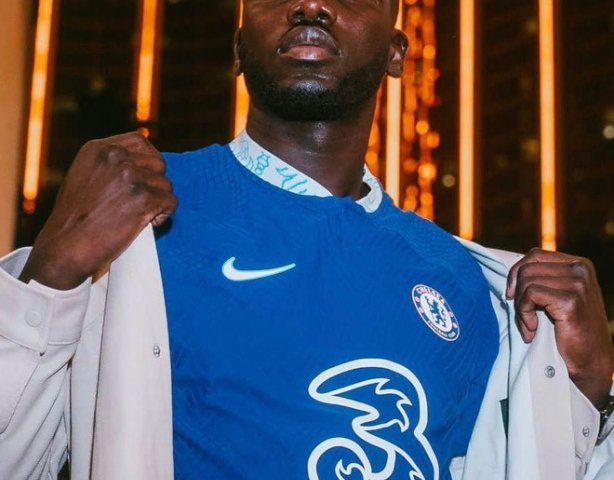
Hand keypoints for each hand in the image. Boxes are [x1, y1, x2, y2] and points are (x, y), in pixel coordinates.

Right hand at [19, 132, 176, 289]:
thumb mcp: (85, 178)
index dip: (148, 163)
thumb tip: (144, 165)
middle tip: (136, 205)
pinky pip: (170, 202)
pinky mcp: (143, 197)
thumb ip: (111, 166)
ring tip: (134, 218)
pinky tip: (142, 225)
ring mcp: (129, 176)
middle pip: (158, 164)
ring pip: (166, 185)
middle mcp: (114, 156)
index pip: (140, 142)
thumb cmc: (74, 220)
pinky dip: (162, 217)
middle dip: (154, 185)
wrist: (64, 248)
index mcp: (98, 149)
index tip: (143, 180)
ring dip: (157, 203)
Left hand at [506, 248, 613, 407]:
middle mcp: (580, 269)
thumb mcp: (558, 296)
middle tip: (522, 316)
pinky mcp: (571, 300)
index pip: (535, 255)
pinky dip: (524, 315)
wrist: (589, 361)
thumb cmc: (569, 330)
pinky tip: (532, 330)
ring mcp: (578, 283)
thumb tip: (512, 271)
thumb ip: (543, 279)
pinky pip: (530, 296)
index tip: (511, 294)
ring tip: (529, 326)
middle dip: (517, 293)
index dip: (516, 273)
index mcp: (578, 264)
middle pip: (527, 268)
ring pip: (526, 282)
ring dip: (520, 308)